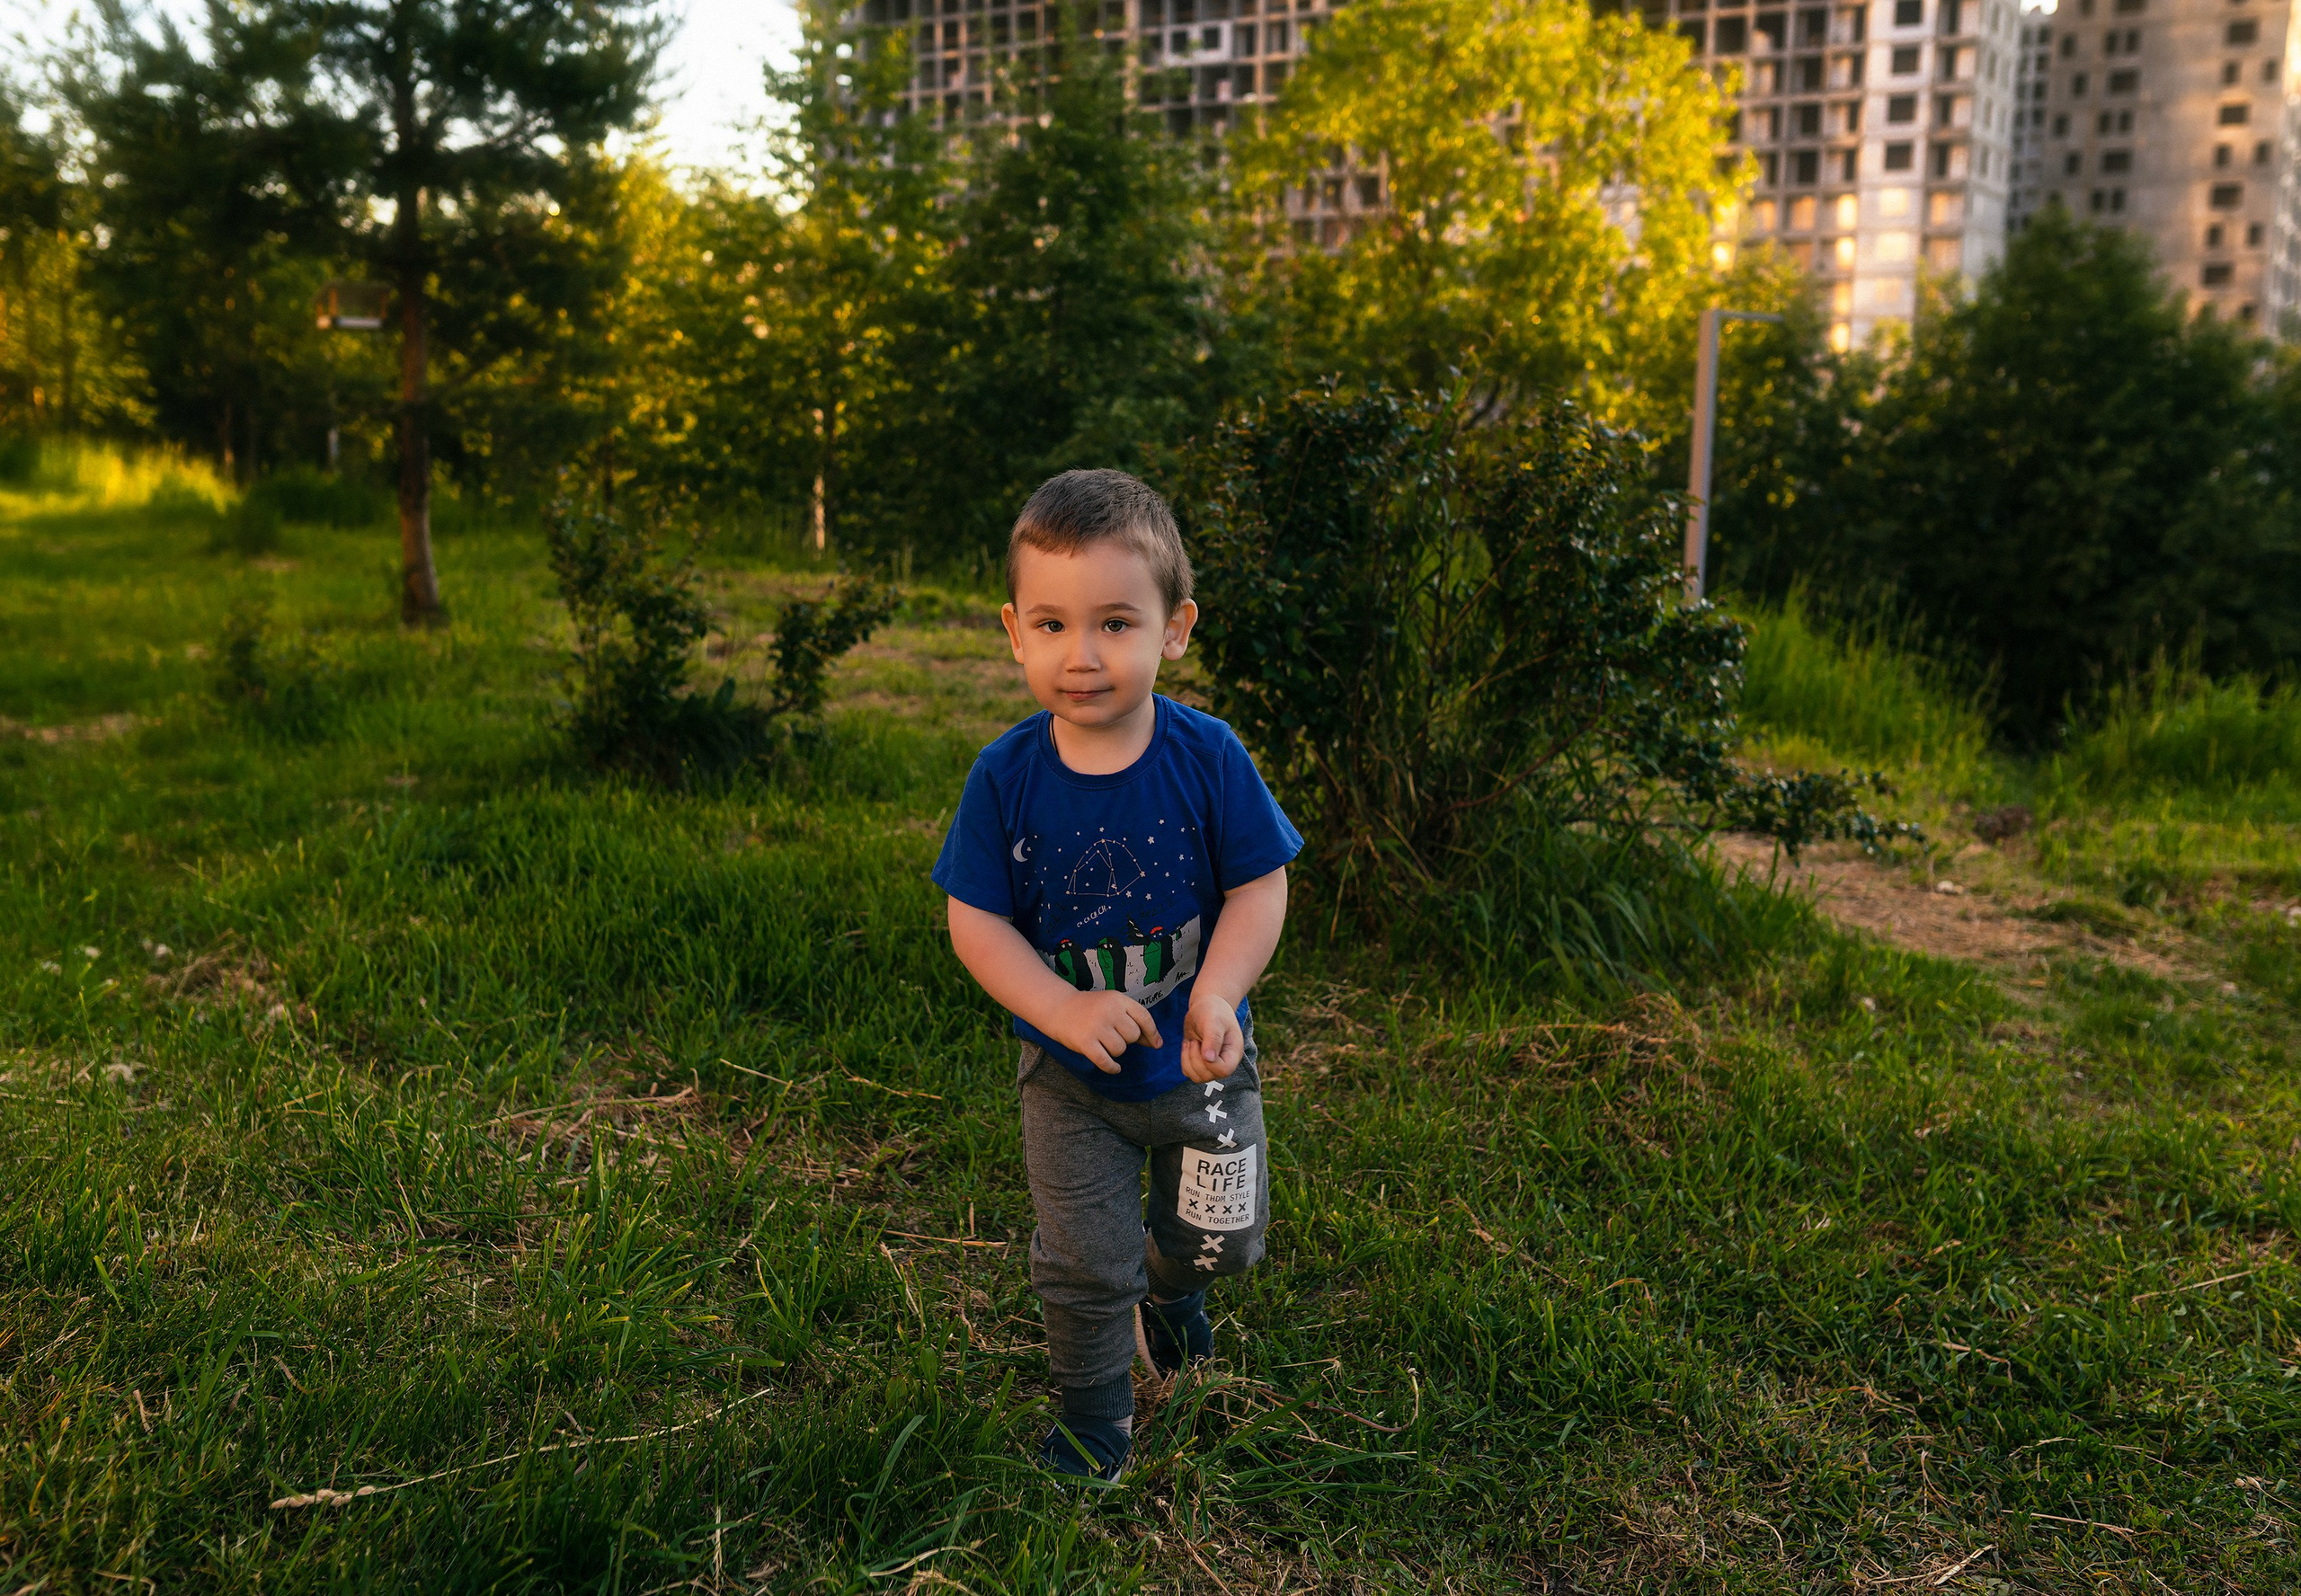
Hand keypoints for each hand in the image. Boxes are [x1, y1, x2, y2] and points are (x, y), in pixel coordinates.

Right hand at [1047, 990, 1162, 1073]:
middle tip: (1113, 1035)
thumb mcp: (1113, 1006)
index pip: (1144, 1018)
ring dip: (1115, 1051)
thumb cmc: (1091, 1009)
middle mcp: (1109, 1011)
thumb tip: (1155, 1042)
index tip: (1156, 1044)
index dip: (1152, 1033)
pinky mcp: (1085, 1043)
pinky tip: (1114, 1067)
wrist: (1058, 1008)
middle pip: (1133, 1036)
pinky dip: (1112, 1068)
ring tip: (1104, 1043)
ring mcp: (1096, 1027)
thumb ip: (1133, 1021)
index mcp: (1118, 999)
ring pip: (1120, 1049)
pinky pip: (1106, 1062)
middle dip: (1127, 1040)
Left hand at [1180, 991, 1243, 1082]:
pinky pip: (1188, 1072)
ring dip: (1189, 1059)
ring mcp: (1212, 1065)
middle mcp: (1224, 1062)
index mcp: (1233, 1053)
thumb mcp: (1214, 1021)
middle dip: (1195, 1058)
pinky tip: (1189, 1044)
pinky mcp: (1199, 1063)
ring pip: (1196, 1077)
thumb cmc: (1213, 1011)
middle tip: (1196, 1040)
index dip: (1209, 1062)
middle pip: (1208, 1076)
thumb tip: (1209, 1059)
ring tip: (1193, 1042)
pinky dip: (1184, 1059)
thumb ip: (1213, 1038)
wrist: (1206, 1006)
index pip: (1224, 1070)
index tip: (1202, 1043)